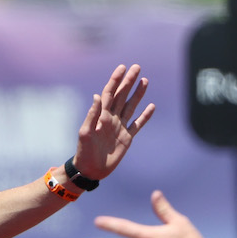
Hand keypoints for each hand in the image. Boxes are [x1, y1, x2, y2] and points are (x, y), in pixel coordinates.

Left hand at [71, 64, 155, 180]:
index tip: (122, 67)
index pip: (109, 94)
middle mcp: (111, 119)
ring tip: (145, 81)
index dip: (115, 80)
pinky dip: (145, 116)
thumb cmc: (84, 151)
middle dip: (129, 82)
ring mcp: (120, 127)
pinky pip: (138, 124)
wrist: (90, 170)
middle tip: (137, 67)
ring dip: (138, 94)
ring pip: (131, 106)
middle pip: (122, 96)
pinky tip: (151, 106)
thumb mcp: (86, 132)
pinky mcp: (127, 138)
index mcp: (101, 116)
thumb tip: (97, 96)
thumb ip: (92, 114)